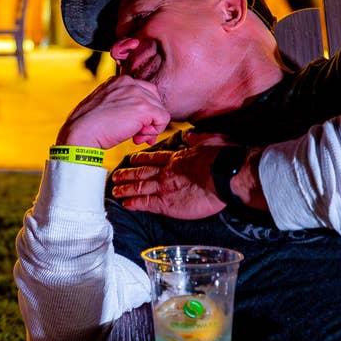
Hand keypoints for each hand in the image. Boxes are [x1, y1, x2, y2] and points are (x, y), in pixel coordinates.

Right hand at [57, 75, 169, 147]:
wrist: (81, 133)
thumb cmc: (89, 125)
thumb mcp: (106, 107)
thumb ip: (124, 106)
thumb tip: (143, 121)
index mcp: (119, 81)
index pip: (144, 92)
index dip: (142, 112)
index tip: (131, 126)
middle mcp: (129, 82)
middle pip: (155, 99)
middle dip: (149, 119)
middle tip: (136, 134)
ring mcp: (138, 93)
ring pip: (160, 110)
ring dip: (151, 127)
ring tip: (135, 137)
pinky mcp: (144, 107)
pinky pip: (164, 119)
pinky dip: (155, 131)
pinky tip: (138, 137)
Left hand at [110, 133, 233, 218]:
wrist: (225, 176)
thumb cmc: (222, 160)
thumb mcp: (210, 141)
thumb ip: (197, 139)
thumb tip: (189, 135)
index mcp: (176, 159)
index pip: (153, 158)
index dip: (141, 159)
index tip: (131, 160)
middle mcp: (166, 172)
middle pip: (141, 172)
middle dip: (127, 174)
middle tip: (116, 176)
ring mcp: (164, 187)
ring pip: (139, 187)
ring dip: (126, 189)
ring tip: (115, 191)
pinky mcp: (166, 203)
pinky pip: (145, 203)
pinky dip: (134, 203)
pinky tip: (126, 204)